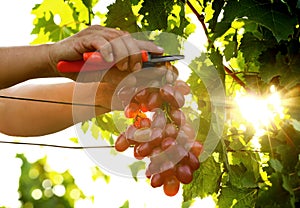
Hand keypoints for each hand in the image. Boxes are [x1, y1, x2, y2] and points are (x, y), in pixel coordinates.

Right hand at [48, 25, 163, 79]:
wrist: (55, 63)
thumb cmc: (79, 69)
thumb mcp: (102, 74)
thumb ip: (117, 74)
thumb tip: (135, 78)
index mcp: (112, 41)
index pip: (134, 41)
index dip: (148, 46)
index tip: (161, 53)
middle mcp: (105, 34)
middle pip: (128, 39)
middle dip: (136, 54)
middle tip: (135, 68)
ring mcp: (95, 33)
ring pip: (117, 39)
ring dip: (124, 54)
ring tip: (124, 67)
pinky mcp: (84, 37)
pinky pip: (100, 41)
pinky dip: (108, 50)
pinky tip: (110, 61)